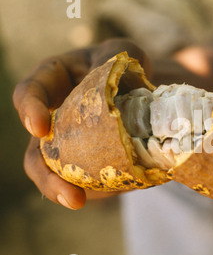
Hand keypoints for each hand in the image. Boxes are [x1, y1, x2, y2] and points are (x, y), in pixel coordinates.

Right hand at [13, 38, 150, 209]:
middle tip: (66, 192)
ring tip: (80, 202)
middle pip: (36, 151)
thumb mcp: (122, 52)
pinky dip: (98, 189)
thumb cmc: (124, 66)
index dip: (30, 109)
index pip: (31, 93)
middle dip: (46, 175)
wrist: (138, 90)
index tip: (39, 128)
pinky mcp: (87, 161)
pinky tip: (116, 190)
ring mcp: (68, 144)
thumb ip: (117, 59)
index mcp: (52, 81)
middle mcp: (53, 117)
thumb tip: (121, 86)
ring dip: (65, 191)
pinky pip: (87, 180)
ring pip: (57, 173)